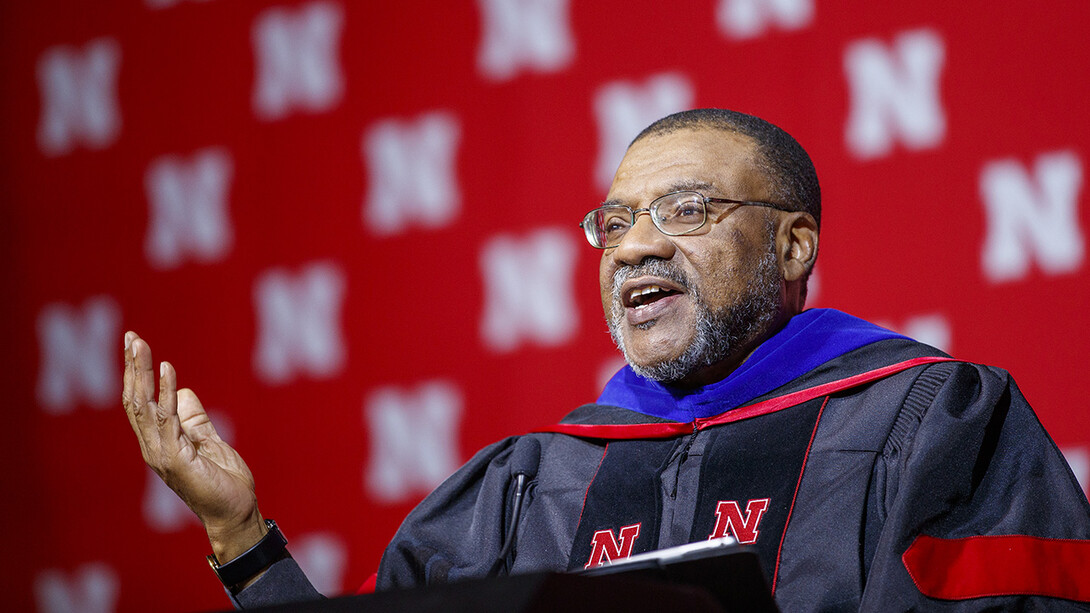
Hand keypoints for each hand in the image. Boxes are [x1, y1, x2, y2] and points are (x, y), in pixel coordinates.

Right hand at [122, 331, 266, 562]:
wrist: (236, 513)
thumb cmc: (224, 483)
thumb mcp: (210, 442)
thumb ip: (195, 419)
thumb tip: (184, 390)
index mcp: (159, 442)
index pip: (140, 403)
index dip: (136, 374)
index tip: (136, 344)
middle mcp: (153, 447)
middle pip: (135, 401)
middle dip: (133, 368)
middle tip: (131, 336)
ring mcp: (161, 454)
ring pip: (144, 407)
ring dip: (142, 373)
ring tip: (141, 345)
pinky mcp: (176, 459)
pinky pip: (168, 420)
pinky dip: (167, 392)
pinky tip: (169, 370)